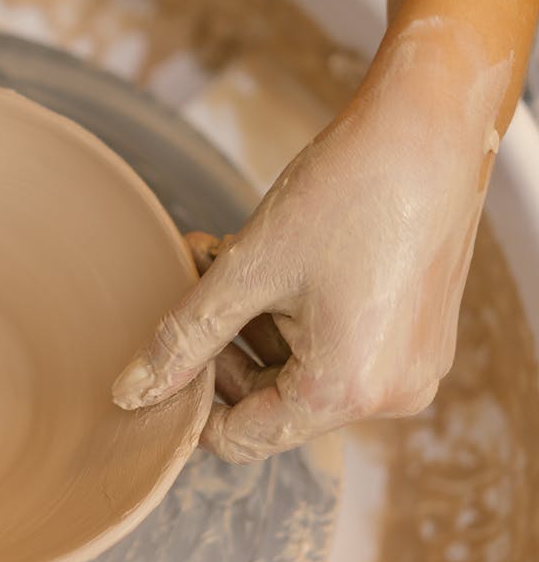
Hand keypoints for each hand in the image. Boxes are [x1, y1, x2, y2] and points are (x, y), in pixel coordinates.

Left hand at [111, 20, 507, 463]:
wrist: (431, 124)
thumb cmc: (345, 192)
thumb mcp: (246, 270)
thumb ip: (183, 339)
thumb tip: (129, 393)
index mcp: (347, 392)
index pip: (242, 437)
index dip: (189, 402)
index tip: (159, 356)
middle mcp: (389, 395)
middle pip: (271, 401)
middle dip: (219, 348)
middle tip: (185, 287)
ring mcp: (408, 365)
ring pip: (297, 367)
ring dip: (247, 320)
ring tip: (212, 256)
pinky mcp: (417, 334)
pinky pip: (335, 343)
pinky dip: (289, 309)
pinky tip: (255, 255)